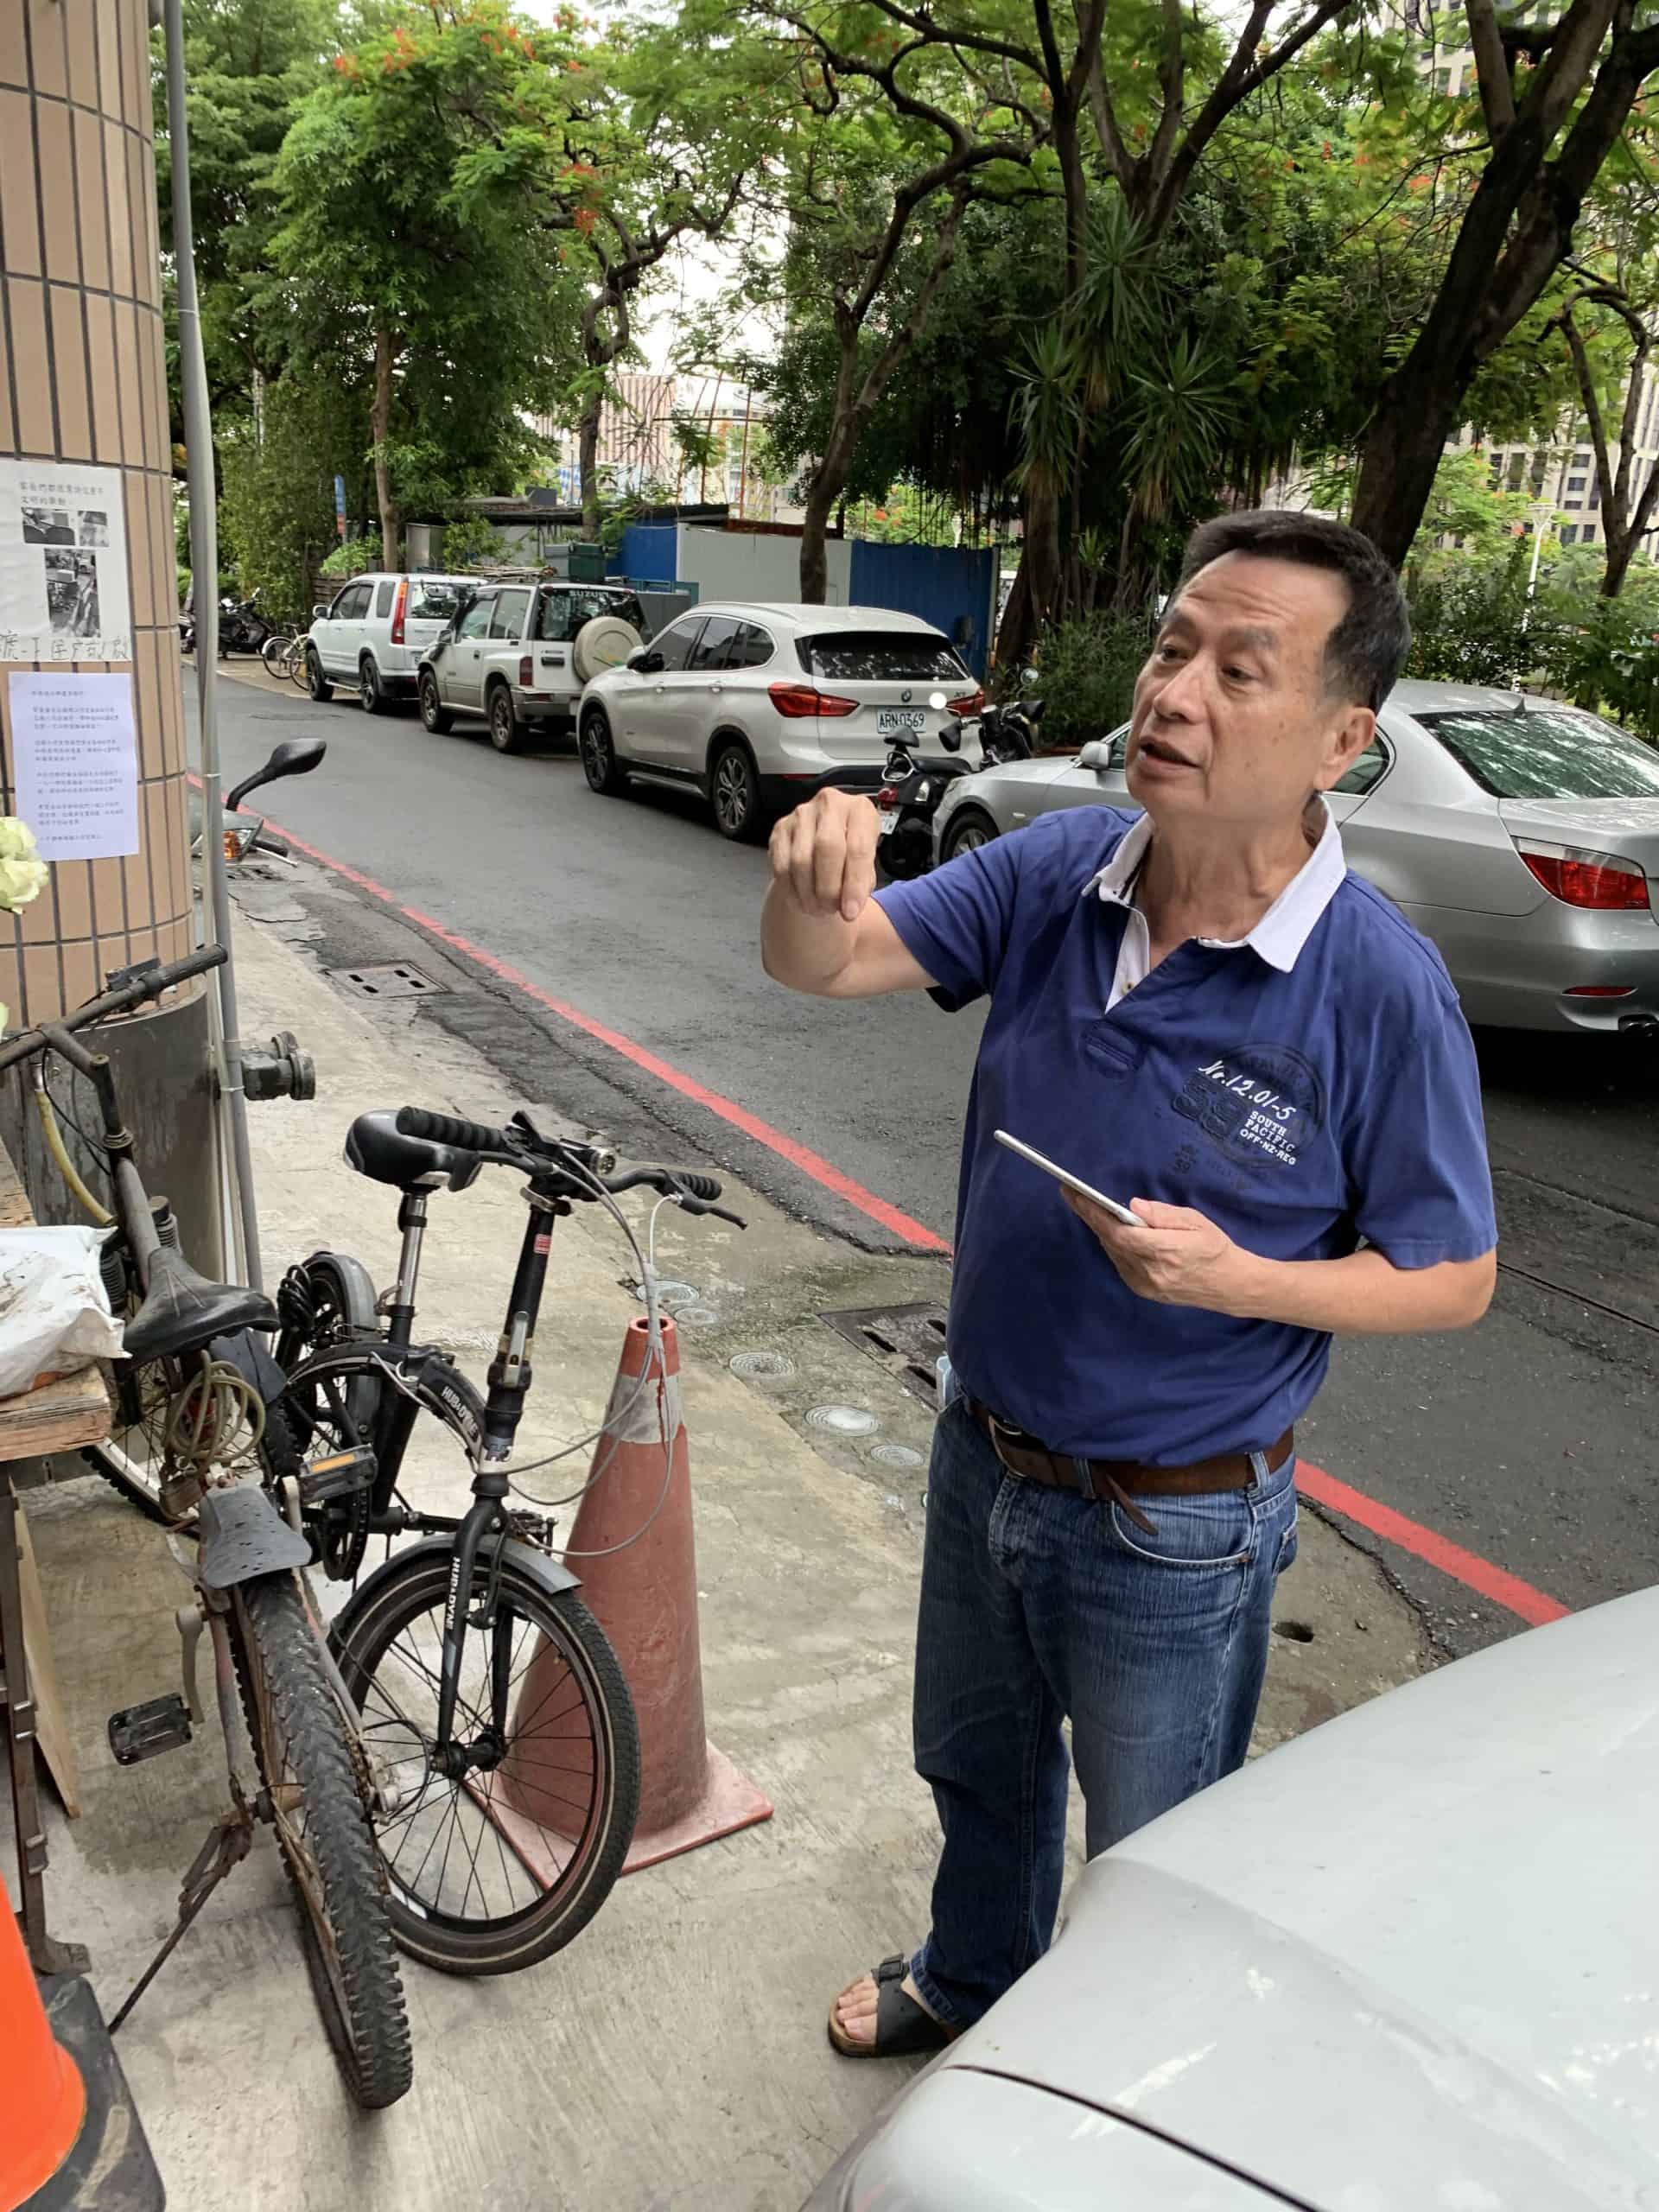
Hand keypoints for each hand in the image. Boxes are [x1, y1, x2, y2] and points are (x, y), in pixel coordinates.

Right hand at [769, 790, 880, 923]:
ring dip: (809, 893)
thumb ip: (862, 883)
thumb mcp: (867, 862)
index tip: (851, 912)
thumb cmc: (851, 851)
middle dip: (828, 888)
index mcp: (859, 808)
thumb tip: (849, 909)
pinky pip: (782, 865)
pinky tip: (801, 902)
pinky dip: (791, 890)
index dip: (854, 884)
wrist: (827, 838)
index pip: (858, 847)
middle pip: (827, 849)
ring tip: (818, 910)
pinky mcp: (780, 829)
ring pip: (801, 860)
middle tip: (831, 910)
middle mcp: (829, 803)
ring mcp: (801, 814)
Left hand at [1064, 1192, 1262, 1315]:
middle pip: (1110, 1241)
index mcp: (1164, 1251)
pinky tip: (1109, 1230)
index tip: (1075, 1194)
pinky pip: (1120, 1264)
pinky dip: (1113, 1245)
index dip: (1093, 1213)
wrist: (1230, 1285)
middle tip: (1072, 1194)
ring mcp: (1145, 1285)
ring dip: (1100, 1230)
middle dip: (1089, 1216)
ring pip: (1113, 1253)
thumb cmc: (1215, 1247)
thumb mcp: (1195, 1222)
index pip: (1118, 1232)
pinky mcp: (1144, 1291)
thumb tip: (1132, 1206)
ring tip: (1086, 1207)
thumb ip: (1162, 1215)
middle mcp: (1150, 1272)